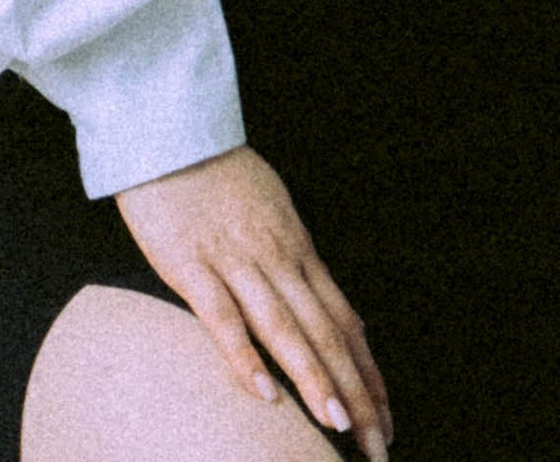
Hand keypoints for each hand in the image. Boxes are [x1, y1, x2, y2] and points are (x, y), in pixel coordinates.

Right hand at [115, 144, 390, 449]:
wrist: (174, 130)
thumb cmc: (220, 175)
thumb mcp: (272, 214)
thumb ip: (294, 262)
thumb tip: (322, 301)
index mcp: (298, 251)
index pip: (344, 321)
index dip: (367, 373)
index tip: (385, 418)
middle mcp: (279, 259)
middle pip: (326, 334)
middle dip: (355, 393)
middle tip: (378, 447)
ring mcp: (237, 263)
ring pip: (285, 329)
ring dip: (315, 380)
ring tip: (339, 426)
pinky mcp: (192, 265)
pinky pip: (223, 317)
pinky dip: (245, 357)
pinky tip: (264, 394)